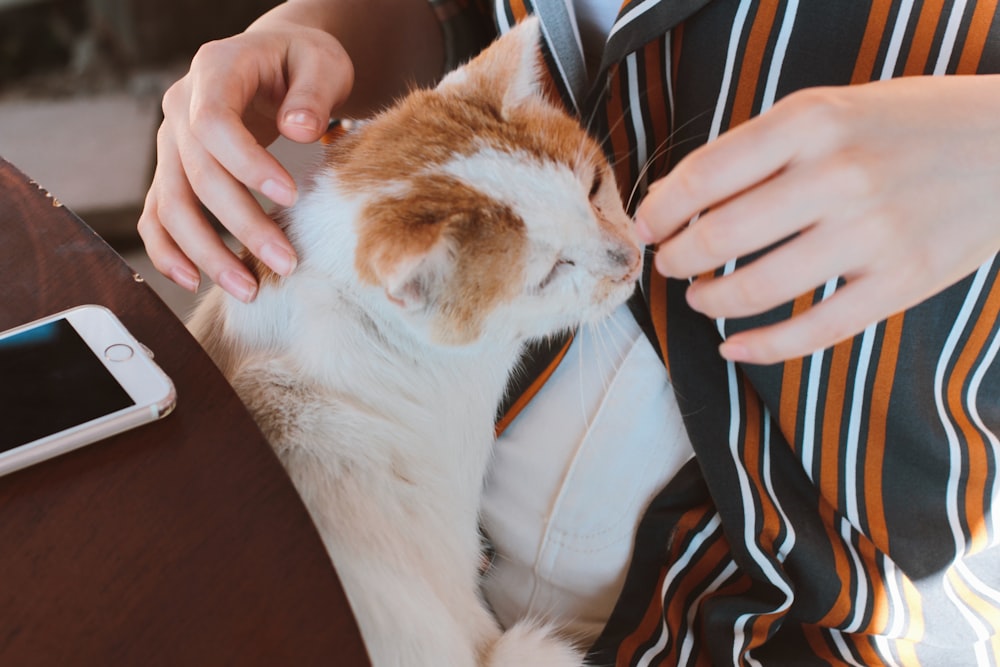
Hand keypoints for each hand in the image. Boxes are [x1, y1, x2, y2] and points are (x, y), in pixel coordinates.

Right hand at [137, 18, 352, 300]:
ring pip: (172, 206)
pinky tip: (196, 281)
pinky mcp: (172, 173)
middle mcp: (180, 109)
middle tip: (286, 263)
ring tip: (249, 290)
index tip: (291, 197)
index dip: (247, 164)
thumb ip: (314, 91)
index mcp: (214, 71)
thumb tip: (300, 130)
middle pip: (197, 175)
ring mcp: (171, 144)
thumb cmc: (302, 64)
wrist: (276, 63)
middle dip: (241, 225)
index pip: (214, 123)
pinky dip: (168, 252)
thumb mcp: (321, 62)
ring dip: (206, 254)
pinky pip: (156, 217)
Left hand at [636, 75, 999, 364]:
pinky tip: (735, 346)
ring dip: (710, 300)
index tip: (645, 227)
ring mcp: (873, 233)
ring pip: (757, 288)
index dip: (658, 210)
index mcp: (811, 121)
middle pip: (719, 236)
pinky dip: (761, 346)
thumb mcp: (832, 107)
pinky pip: (814, 331)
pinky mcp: (902, 282)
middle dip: (676, 258)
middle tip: (669, 265)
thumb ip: (759, 147)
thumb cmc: (909, 122)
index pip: (703, 175)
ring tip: (699, 297)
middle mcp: (838, 175)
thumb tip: (679, 195)